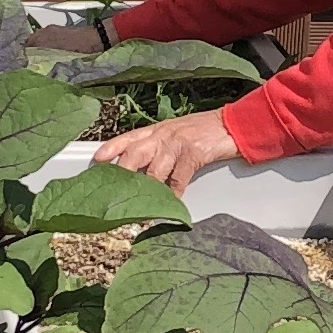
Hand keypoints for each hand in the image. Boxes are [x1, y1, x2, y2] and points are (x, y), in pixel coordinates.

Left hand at [94, 104, 243, 194]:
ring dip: (146, 192)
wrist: (235, 124)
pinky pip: (177, 180)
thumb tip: (144, 166)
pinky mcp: (193, 153)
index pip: (128, 138)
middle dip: (121, 175)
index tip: (97, 161)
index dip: (111, 148)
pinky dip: (172, 195)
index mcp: (157, 129)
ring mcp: (177, 144)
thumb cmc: (206, 130)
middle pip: (134, 154)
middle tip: (112, 192)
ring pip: (153, 172)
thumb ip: (159, 145)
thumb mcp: (177, 132)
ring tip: (140, 207)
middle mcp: (163, 135)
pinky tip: (170, 205)